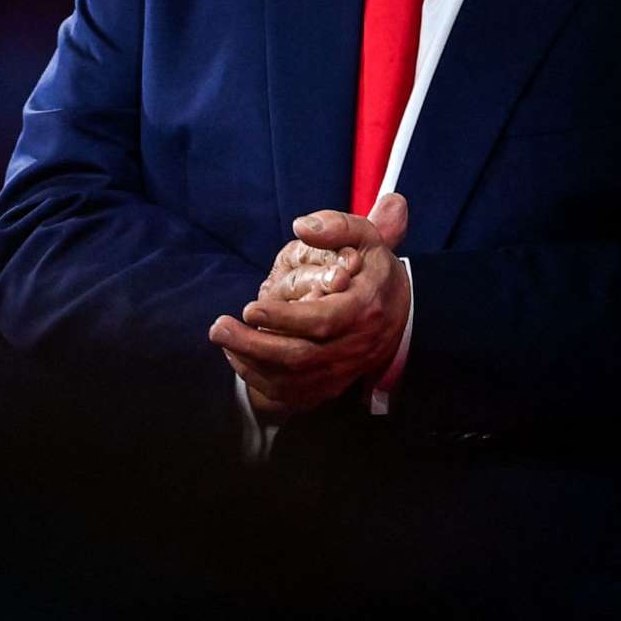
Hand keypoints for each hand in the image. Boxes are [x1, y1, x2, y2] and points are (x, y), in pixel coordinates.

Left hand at [208, 194, 410, 417]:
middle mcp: (355, 345)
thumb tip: (302, 226)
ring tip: (223, 339)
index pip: (323, 321)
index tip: (251, 308)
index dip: (285, 319)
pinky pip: (293, 394)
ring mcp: (344, 369)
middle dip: (254, 345)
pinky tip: (238, 358)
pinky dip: (261, 381)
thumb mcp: (365, 236)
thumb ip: (336, 226)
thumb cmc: (374, 268)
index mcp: (364, 307)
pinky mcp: (333, 384)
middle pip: (300, 356)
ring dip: (251, 364)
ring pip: (293, 380)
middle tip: (218, 326)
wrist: (402, 311)